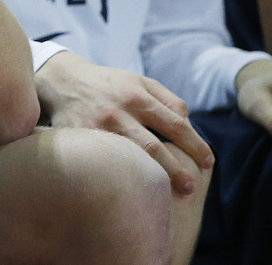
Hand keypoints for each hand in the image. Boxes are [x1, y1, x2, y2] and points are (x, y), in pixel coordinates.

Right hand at [36, 51, 213, 194]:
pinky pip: (104, 159)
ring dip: (153, 175)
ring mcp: (98, 126)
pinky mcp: (80, 137)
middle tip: (192, 186)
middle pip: (154, 146)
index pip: (175, 124)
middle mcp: (119, 111)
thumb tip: (188, 122)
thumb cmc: (108, 83)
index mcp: (138, 95)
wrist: (63, 80)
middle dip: (176, 168)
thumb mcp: (138, 80)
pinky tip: (131, 186)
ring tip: (168, 192)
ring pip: (130, 155)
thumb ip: (166, 98)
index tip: (209, 162)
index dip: (195, 145)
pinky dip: (120, 172)